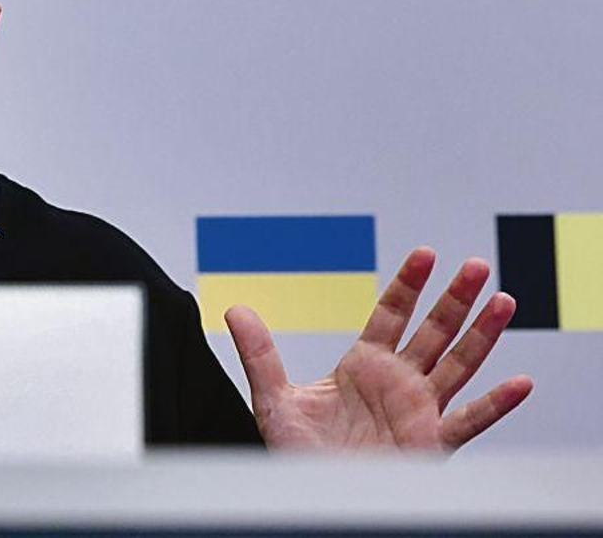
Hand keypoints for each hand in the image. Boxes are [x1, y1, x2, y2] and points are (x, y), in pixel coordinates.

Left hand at [224, 247, 532, 450]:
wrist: (313, 498)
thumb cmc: (299, 455)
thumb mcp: (273, 398)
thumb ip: (258, 352)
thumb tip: (235, 309)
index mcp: (363, 367)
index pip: (391, 314)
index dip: (409, 285)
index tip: (426, 255)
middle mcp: (396, 384)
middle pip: (433, 332)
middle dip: (454, 299)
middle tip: (474, 265)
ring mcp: (418, 411)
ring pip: (458, 366)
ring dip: (481, 335)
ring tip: (502, 302)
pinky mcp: (430, 444)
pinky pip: (469, 422)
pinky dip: (495, 404)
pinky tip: (518, 382)